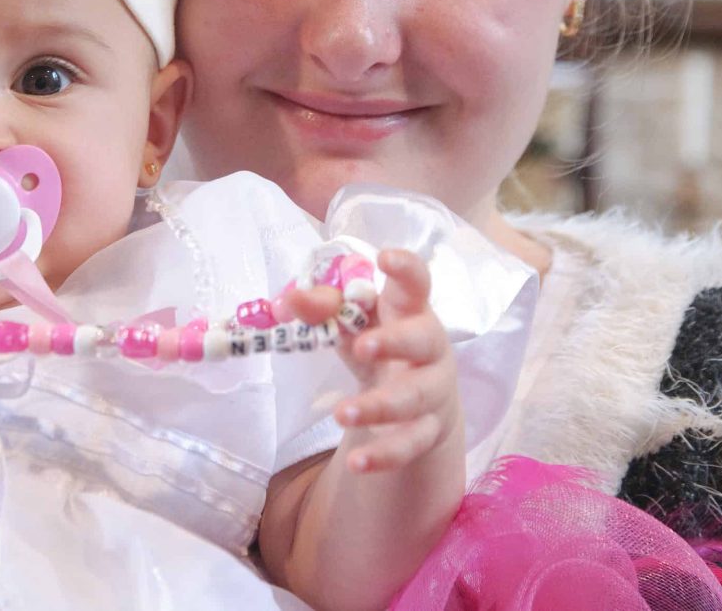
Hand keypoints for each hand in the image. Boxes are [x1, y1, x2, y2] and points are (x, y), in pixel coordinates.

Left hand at [285, 249, 461, 473]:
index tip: (385, 258)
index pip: (416, 283)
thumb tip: (288, 300)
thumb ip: (323, 307)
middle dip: (394, 342)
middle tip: (361, 346)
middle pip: (423, 340)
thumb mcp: (352, 322)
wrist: (419, 401)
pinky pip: (410, 444)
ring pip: (416, 397)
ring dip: (380, 405)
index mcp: (410, 310)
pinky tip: (357, 464)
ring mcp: (433, 390)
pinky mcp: (428, 430)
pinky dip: (384, 455)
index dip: (406, 268)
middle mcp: (429, 347)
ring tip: (342, 414)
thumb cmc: (380, 342)